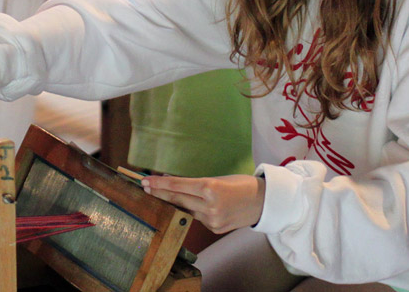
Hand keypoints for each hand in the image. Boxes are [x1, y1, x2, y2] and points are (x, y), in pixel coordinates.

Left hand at [141, 174, 265, 233]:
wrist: (264, 202)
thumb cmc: (241, 185)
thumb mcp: (217, 179)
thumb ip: (195, 183)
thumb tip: (171, 182)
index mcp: (211, 188)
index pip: (178, 186)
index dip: (160, 184)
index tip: (146, 181)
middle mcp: (210, 206)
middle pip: (177, 199)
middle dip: (159, 193)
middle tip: (144, 187)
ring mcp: (212, 220)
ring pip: (186, 210)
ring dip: (175, 202)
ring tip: (162, 194)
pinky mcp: (215, 229)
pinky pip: (197, 218)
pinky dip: (193, 210)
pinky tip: (195, 205)